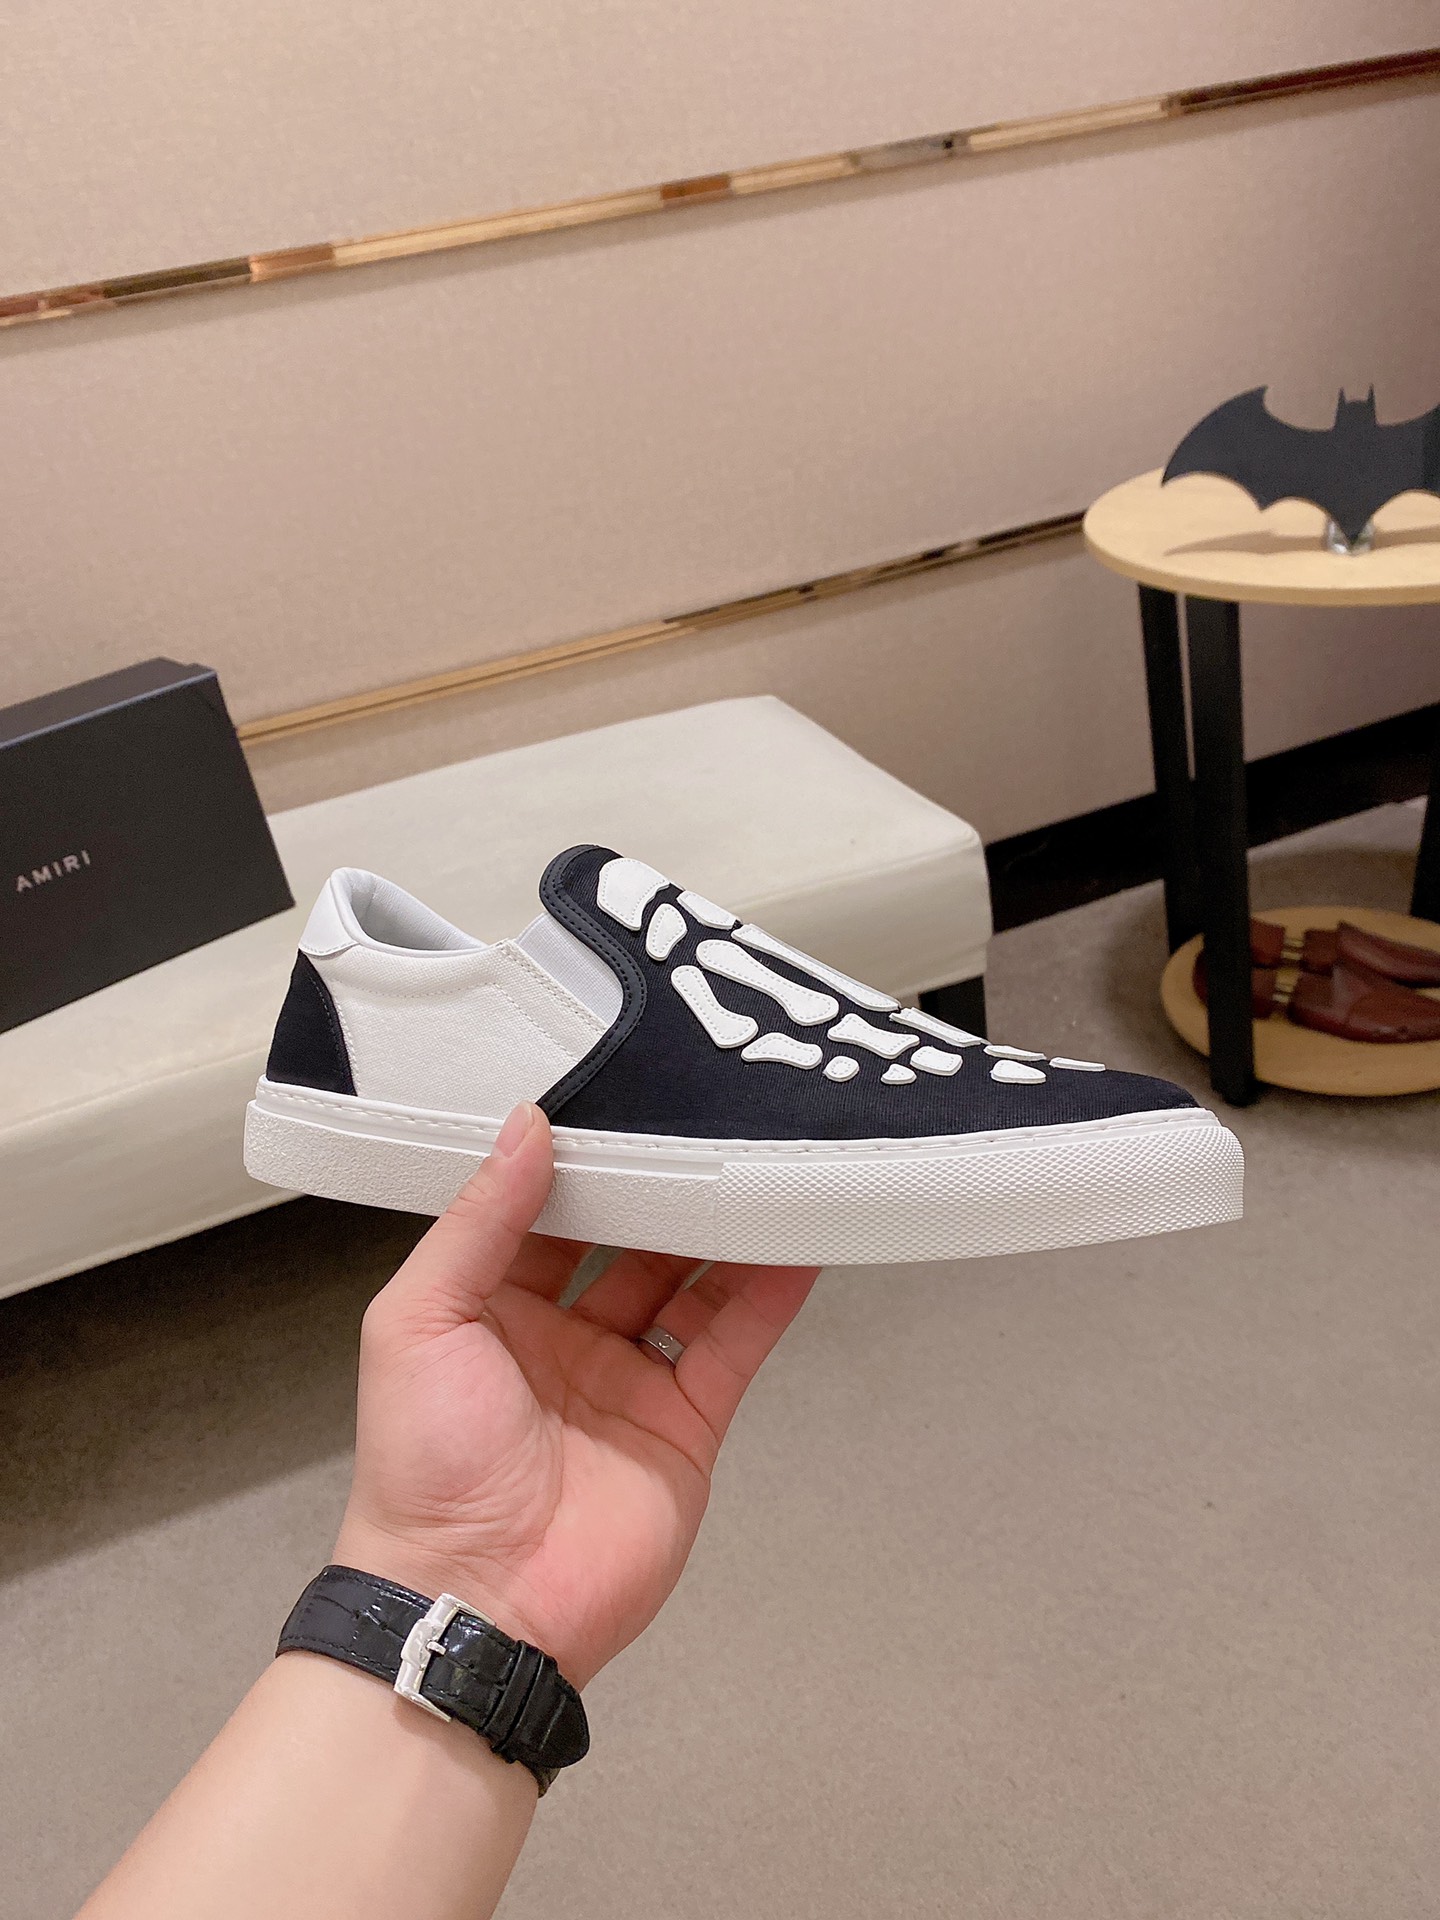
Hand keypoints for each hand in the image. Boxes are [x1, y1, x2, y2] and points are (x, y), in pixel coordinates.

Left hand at [334, 1103, 817, 1688]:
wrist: (476, 1604)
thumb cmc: (421, 1470)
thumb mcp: (421, 1320)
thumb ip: (479, 1221)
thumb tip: (525, 1126)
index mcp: (489, 1307)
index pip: (546, 1211)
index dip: (585, 1160)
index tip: (623, 1099)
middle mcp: (563, 1337)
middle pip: (630, 1240)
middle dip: (666, 1186)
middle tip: (708, 1119)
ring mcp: (628, 1380)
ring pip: (691, 1282)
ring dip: (726, 1228)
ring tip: (765, 1162)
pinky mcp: (684, 1422)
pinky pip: (733, 1342)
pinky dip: (768, 1293)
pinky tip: (797, 1240)